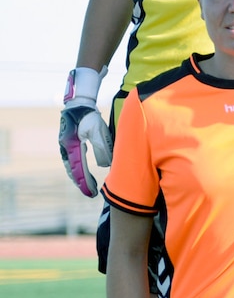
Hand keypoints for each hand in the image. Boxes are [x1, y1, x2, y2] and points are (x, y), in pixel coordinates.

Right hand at [59, 66, 112, 196]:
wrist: (79, 104)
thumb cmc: (89, 116)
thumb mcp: (98, 130)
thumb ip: (101, 147)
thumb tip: (104, 165)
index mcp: (72, 145)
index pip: (78, 168)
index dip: (84, 181)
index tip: (90, 192)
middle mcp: (66, 147)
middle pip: (73, 170)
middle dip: (81, 182)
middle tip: (89, 194)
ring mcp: (67, 146)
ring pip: (71, 166)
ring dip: (79, 177)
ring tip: (87, 187)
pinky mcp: (70, 144)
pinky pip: (73, 160)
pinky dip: (78, 169)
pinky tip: (84, 174)